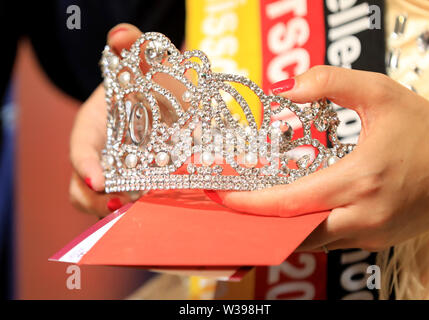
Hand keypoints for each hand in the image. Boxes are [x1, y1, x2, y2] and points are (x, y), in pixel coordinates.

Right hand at [69, 23, 142, 216]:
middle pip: (83, 187)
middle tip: (132, 200)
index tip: (100, 181)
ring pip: (102, 201)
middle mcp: (100, 153)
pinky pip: (129, 202)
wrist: (158, 95)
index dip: (85, 167)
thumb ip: (132, 44)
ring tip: (146, 207)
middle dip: (101, 199)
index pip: (80, 149)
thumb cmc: (147, 78)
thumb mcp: (143, 58)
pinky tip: (160, 202)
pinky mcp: (135, 182)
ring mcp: (116, 171)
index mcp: (94, 125)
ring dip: (119, 210)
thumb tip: (121, 35)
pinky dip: (139, 207)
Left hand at [212, 66, 428, 251]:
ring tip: (257, 205)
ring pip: (310, 241)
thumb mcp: (380, 93)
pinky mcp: (376, 239)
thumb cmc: (427, 131)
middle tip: (232, 202)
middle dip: (257, 221)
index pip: (288, 203)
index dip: (249, 202)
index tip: (221, 195)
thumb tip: (286, 87)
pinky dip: (306, 228)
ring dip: (281, 227)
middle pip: (292, 232)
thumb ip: (330, 82)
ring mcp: (370, 234)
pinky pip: (329, 240)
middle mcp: (362, 217)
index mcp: (360, 181)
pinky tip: (296, 209)